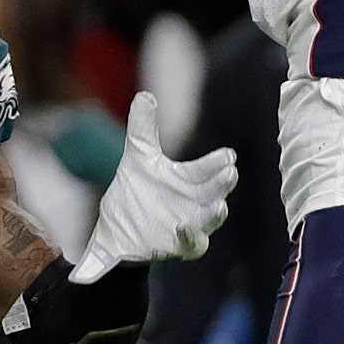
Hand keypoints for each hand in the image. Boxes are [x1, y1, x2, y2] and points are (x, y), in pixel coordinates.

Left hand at [70, 93, 237, 283]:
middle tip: (230, 173)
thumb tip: (144, 96)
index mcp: (187, 180)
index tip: (228, 155)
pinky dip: (190, 238)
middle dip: (223, 184)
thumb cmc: (135, 190)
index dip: (218, 163)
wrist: (114, 227)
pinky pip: (191, 246)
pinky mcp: (175, 247)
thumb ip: (142, 128)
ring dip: (215, 215)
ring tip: (220, 207)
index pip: (207, 169)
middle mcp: (193, 203)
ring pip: (208, 222)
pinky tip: (184, 227)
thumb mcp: (138, 157)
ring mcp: (187, 226)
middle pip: (214, 193)